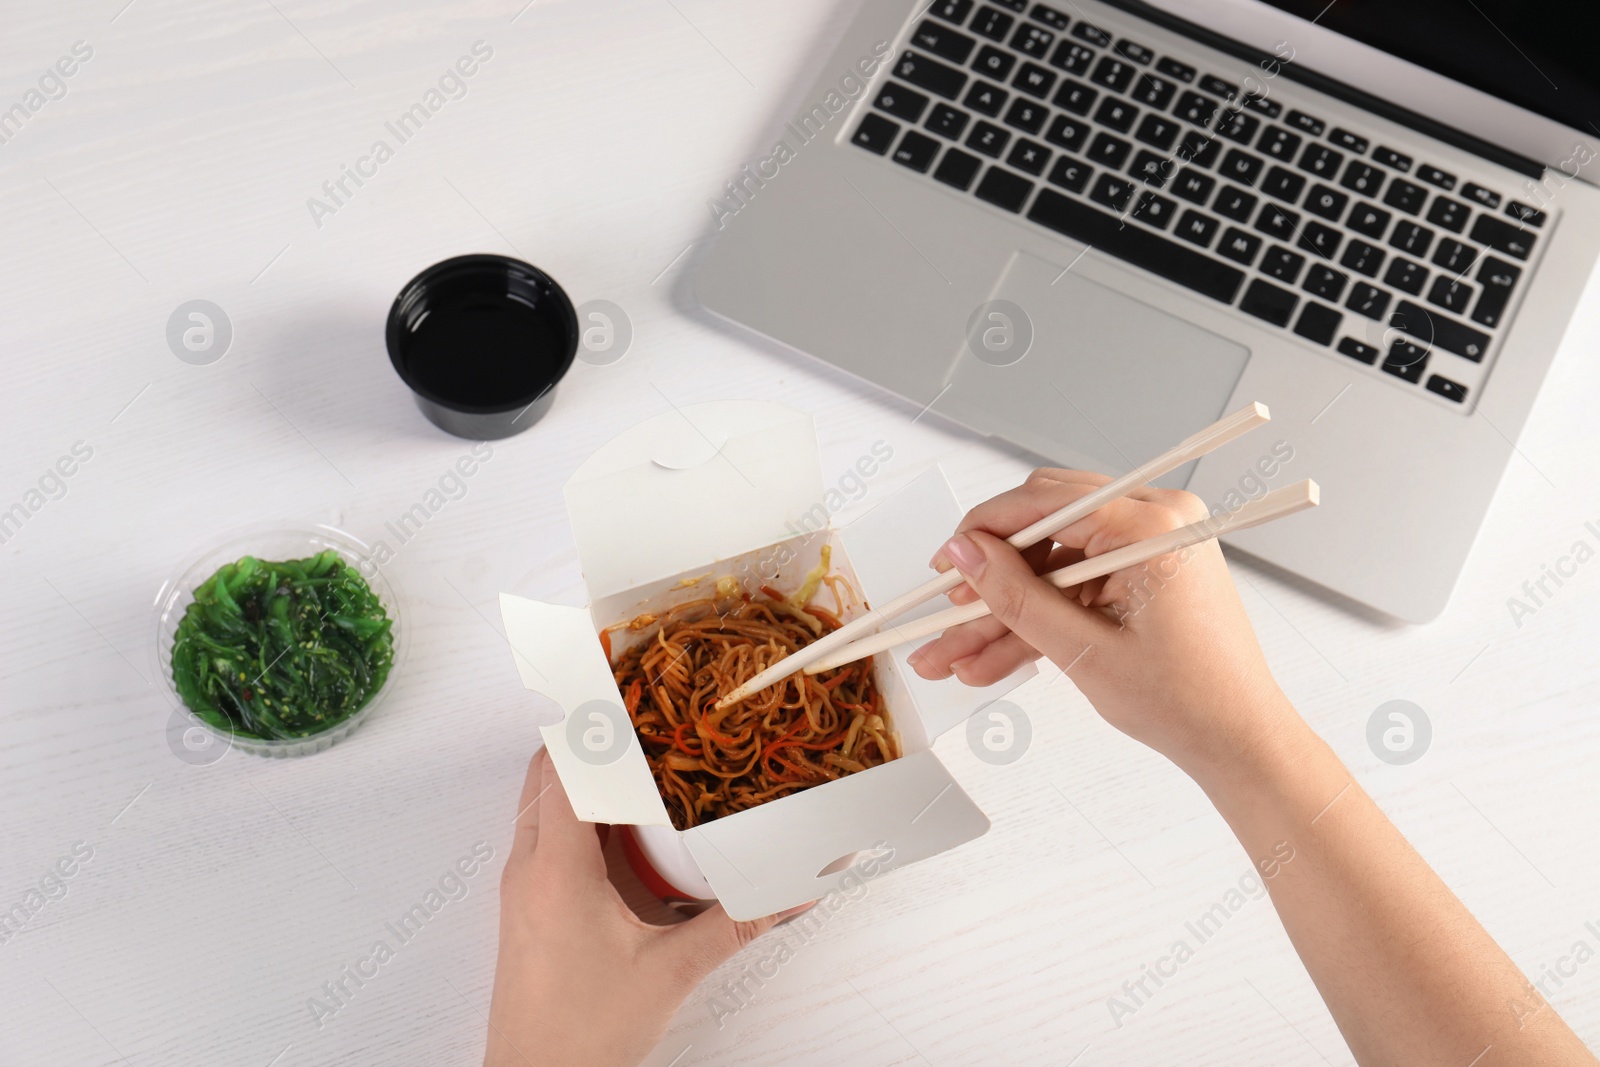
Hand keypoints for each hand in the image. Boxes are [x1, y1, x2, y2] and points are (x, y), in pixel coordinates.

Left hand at [485, 749, 797, 1066]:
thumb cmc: (582, 1036)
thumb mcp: (670, 973)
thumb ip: (735, 926)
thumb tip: (791, 891)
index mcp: (556, 868)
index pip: (565, 765)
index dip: (595, 723)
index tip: (632, 694)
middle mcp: (528, 868)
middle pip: (548, 774)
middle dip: (592, 741)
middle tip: (643, 723)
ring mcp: (521, 890)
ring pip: (544, 807)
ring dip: (584, 780)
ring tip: (640, 767)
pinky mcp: (527, 911)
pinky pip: (546, 840)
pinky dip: (579, 819)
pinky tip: (624, 835)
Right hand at [908, 469, 1299, 779]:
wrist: (1238, 740)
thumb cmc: (1189, 700)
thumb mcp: (1082, 650)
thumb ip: (1015, 596)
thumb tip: (966, 554)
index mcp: (1151, 526)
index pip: (1044, 502)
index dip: (983, 532)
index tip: (945, 563)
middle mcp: (1155, 522)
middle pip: (1043, 530)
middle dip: (990, 579)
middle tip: (946, 613)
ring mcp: (1149, 548)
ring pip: (1051, 566)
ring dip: (1006, 611)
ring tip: (954, 653)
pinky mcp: (1141, 575)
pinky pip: (1075, 586)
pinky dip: (1039, 620)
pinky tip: (991, 656)